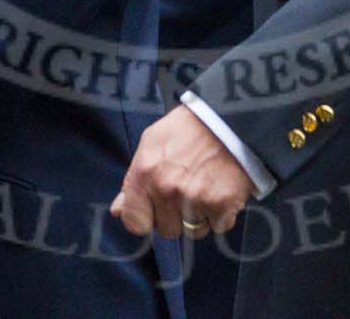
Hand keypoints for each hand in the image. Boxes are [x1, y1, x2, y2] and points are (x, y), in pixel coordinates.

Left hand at [111, 105, 252, 238]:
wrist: (231, 117)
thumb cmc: (190, 127)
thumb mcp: (152, 143)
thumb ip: (133, 180)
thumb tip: (118, 210)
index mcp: (146, 173)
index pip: (134, 221)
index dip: (146, 219)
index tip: (155, 212)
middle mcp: (167, 189)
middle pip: (167, 230)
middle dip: (176, 216)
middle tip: (188, 190)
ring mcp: (195, 199)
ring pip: (194, 231)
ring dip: (201, 216)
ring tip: (207, 188)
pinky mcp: (222, 205)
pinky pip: (219, 226)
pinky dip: (223, 213)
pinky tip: (223, 190)